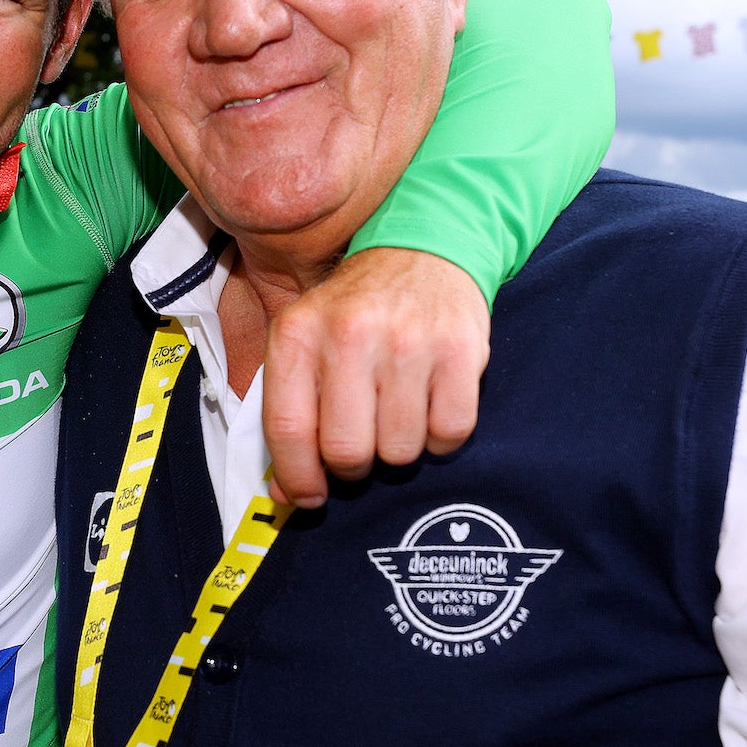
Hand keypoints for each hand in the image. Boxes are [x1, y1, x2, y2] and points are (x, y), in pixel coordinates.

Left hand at [260, 248, 488, 507]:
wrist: (423, 250)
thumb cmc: (356, 311)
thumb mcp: (306, 342)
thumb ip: (290, 414)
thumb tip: (287, 496)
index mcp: (298, 332)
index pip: (288, 428)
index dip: (298, 477)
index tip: (310, 496)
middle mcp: (350, 334)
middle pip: (347, 451)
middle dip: (354, 465)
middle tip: (361, 445)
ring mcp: (408, 342)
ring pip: (401, 450)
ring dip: (398, 449)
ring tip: (395, 413)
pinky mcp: (459, 350)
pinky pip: (449, 433)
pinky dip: (440, 436)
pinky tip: (428, 405)